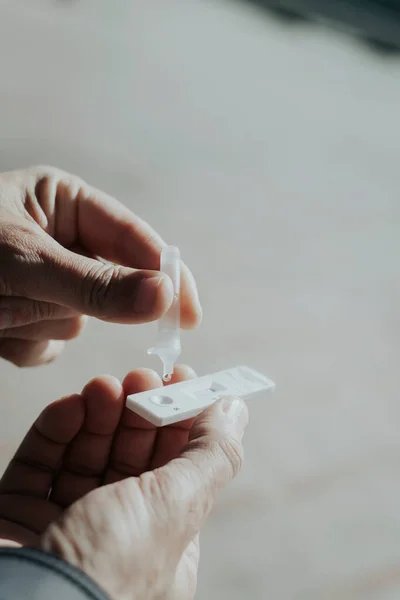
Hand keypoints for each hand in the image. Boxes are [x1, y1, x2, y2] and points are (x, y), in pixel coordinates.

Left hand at [0, 166, 200, 365]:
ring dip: (39, 320)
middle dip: (83, 301)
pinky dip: (24, 343)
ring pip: (76, 320)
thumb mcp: (25, 260)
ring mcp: (43, 281)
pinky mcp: (27, 317)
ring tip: (1, 306)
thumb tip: (165, 296)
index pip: (131, 237)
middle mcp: (58, 241)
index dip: (165, 274)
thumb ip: (94, 283)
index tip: (188, 314)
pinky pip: (50, 344)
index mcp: (63, 202)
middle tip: (88, 317)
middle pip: (108, 284)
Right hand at [0, 365, 247, 599]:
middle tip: (142, 376)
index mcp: (163, 542)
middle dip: (139, 412)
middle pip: (131, 457)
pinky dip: (58, 429)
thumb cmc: (110, 567)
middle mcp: (117, 535)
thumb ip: (210, 454)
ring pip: (86, 454)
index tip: (180, 380)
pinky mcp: (23, 513)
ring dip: (99, 414)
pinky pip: (42, 462)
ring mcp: (68, 524)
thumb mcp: (176, 506)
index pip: (178, 468)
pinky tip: (71, 407)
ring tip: (105, 387)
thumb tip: (234, 408)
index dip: (181, 421)